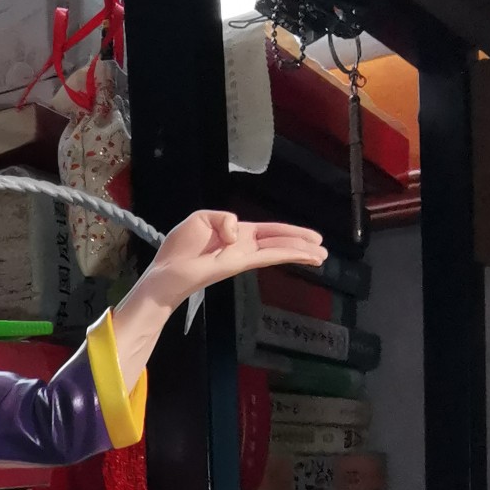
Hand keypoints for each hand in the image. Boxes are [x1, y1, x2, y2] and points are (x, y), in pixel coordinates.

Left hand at [145, 210, 326, 310]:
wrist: (166, 271)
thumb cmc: (179, 247)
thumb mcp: (202, 218)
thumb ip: (224, 218)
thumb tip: (238, 231)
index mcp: (237, 234)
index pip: (270, 232)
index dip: (290, 232)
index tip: (311, 237)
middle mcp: (244, 247)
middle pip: (279, 242)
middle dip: (302, 245)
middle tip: (323, 251)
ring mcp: (243, 257)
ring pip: (279, 251)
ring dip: (301, 252)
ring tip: (321, 257)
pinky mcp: (238, 264)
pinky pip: (267, 255)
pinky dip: (286, 253)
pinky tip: (302, 255)